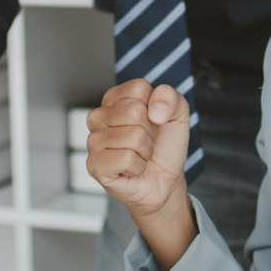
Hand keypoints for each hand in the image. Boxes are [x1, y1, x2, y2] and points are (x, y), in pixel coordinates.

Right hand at [86, 80, 196, 268]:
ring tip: (139, 156)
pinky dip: (138, 167)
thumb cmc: (165, 147)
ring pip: (133, 136)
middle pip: (134, 111)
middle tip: (146, 142)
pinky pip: (126, 159)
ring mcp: (93, 141)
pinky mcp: (94, 165)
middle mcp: (98, 117)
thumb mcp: (177, 114)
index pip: (138, 88)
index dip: (156, 107)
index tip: (153, 122)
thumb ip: (169, 97)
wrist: (164, 181)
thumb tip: (153, 111)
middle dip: (150, 132)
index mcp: (114, 99)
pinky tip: (131, 169)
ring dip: (145, 151)